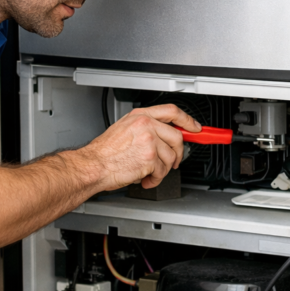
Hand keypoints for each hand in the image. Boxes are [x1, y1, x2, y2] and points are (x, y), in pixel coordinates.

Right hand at [81, 104, 200, 190]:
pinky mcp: (150, 158)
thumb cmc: (105, 152)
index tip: (195, 128)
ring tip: (149, 173)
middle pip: (177, 137)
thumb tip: (165, 136)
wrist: (94, 166)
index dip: (187, 120)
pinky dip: (156, 179)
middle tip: (173, 162)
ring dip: (163, 170)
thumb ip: (145, 128)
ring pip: (171, 157)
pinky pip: (162, 171)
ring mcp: (149, 140)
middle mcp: (146, 125)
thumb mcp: (124, 129)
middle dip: (178, 154)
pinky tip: (145, 178)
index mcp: (140, 116)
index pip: (172, 111)